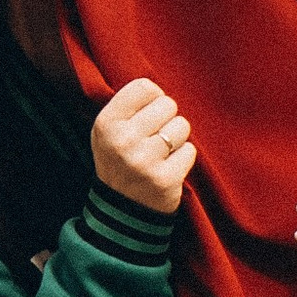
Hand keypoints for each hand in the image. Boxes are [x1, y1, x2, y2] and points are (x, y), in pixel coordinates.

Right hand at [94, 75, 196, 214]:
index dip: (153, 98)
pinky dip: (183, 158)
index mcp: (106, 123)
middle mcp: (122, 141)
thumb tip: (158, 87)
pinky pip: (190, 151)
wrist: (123, 209)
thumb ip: (129, 105)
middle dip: (167, 119)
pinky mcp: (164, 179)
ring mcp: (143, 161)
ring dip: (177, 139)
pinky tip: (168, 167)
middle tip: (155, 137)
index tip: (149, 112)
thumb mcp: (109, 131)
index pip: (144, 87)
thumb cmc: (121, 160)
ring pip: (182, 126)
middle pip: (168, 104)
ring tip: (161, 153)